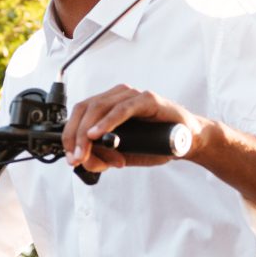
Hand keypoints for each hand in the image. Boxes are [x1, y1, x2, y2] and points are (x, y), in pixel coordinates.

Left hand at [63, 84, 204, 174]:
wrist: (186, 142)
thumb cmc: (156, 144)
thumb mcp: (123, 155)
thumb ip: (103, 156)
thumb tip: (84, 161)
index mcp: (108, 105)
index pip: (80, 114)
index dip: (69, 135)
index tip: (70, 157)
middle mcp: (117, 96)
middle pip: (84, 109)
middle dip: (74, 135)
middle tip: (75, 158)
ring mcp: (132, 95)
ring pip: (98, 108)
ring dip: (86, 133)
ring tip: (83, 152)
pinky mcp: (147, 99)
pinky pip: (122, 109)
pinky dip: (106, 123)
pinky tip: (96, 135)